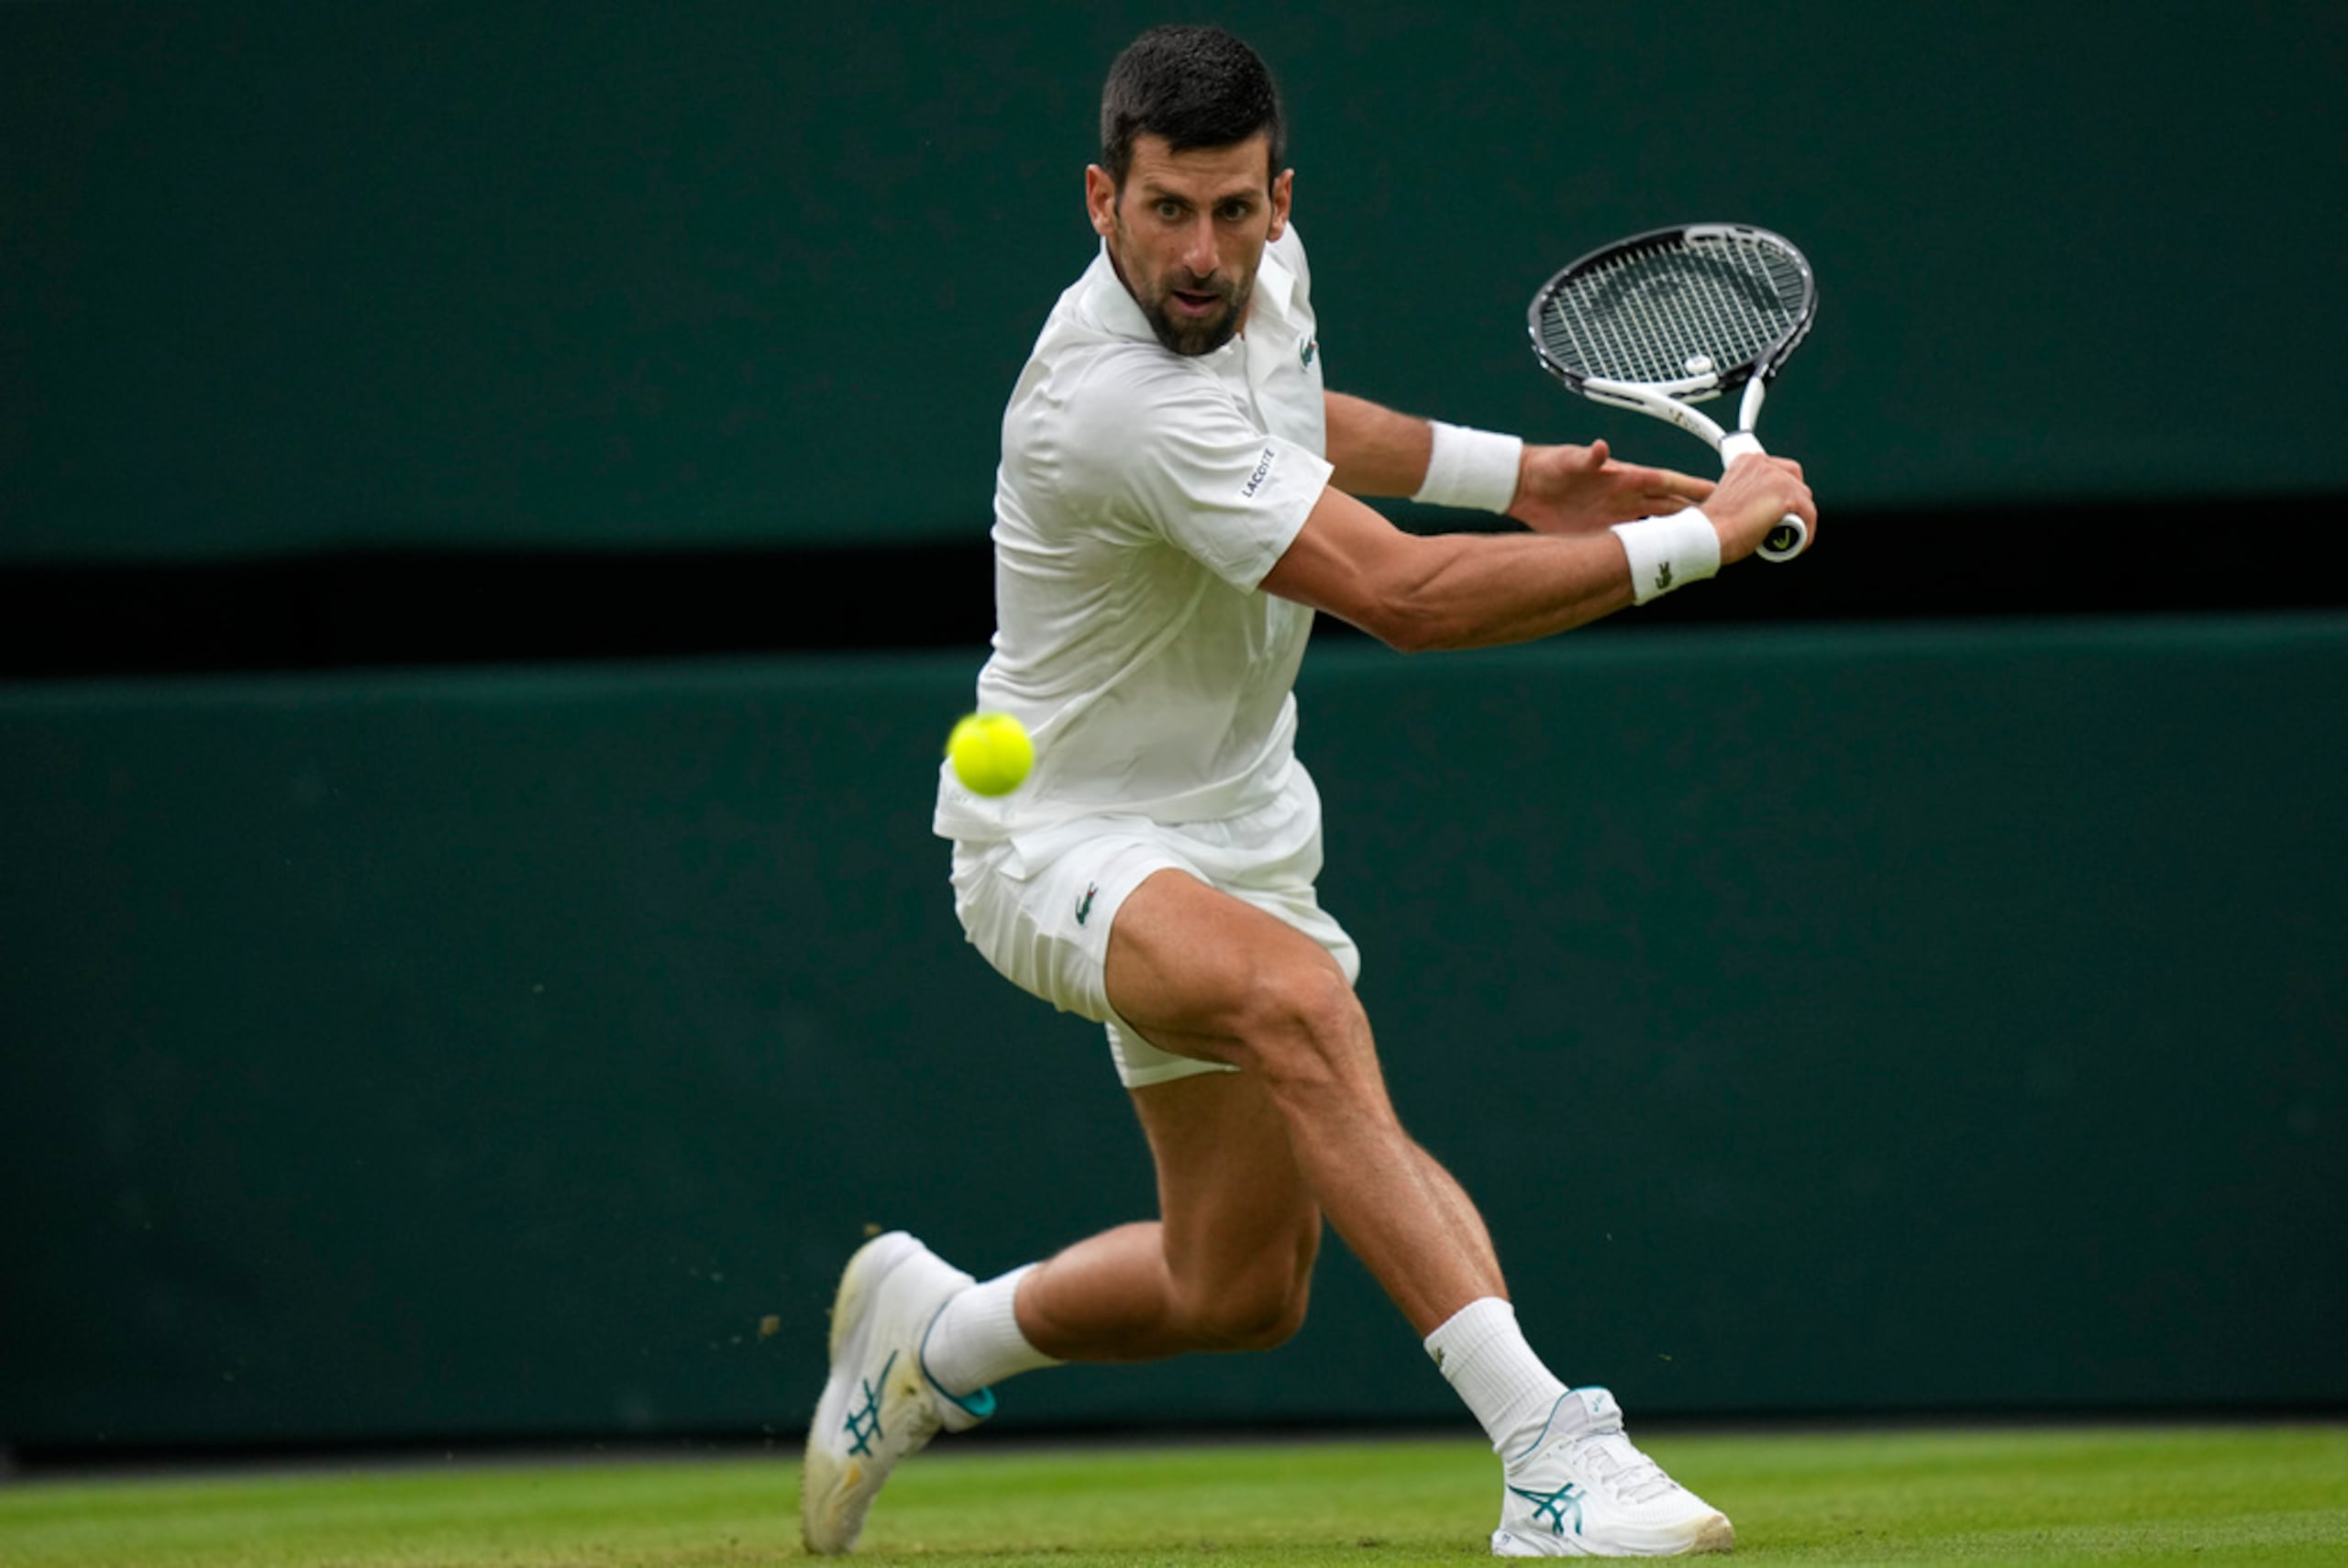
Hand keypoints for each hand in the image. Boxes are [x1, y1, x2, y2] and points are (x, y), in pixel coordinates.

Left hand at [1505, 440, 1714, 536]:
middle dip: (1696, 515)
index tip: (1717, 491)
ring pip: (1656, 527)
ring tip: (1702, 545)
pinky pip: (1631, 543)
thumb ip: (1586, 458)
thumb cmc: (1550, 466)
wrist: (1526, 487)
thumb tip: (1600, 449)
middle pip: (1670, 507)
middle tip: (1724, 525)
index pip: (1667, 481)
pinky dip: (1647, 550)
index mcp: (1625, 477)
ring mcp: (1617, 516)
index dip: (1692, 487)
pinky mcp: (1602, 532)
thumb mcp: (1569, 460)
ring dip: (1677, 535)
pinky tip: (1661, 560)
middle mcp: (1626, 497)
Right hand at [1702, 454, 1817, 561]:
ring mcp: (1776, 477)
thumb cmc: (1711, 526)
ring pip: (1804, 498)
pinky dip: (1806, 532)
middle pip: (1795, 479)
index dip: (1780, 490)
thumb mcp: (1729, 499)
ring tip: (1785, 537)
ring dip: (1799, 518)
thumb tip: (1759, 508)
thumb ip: (1745, 494)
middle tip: (1785, 523)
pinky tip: (1796, 545)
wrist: (1706, 534)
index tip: (1775, 507)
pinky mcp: (1787, 495)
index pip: (1777, 469)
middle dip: (1794, 501)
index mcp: (1746, 461)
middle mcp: (1762, 463)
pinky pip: (1809, 514)